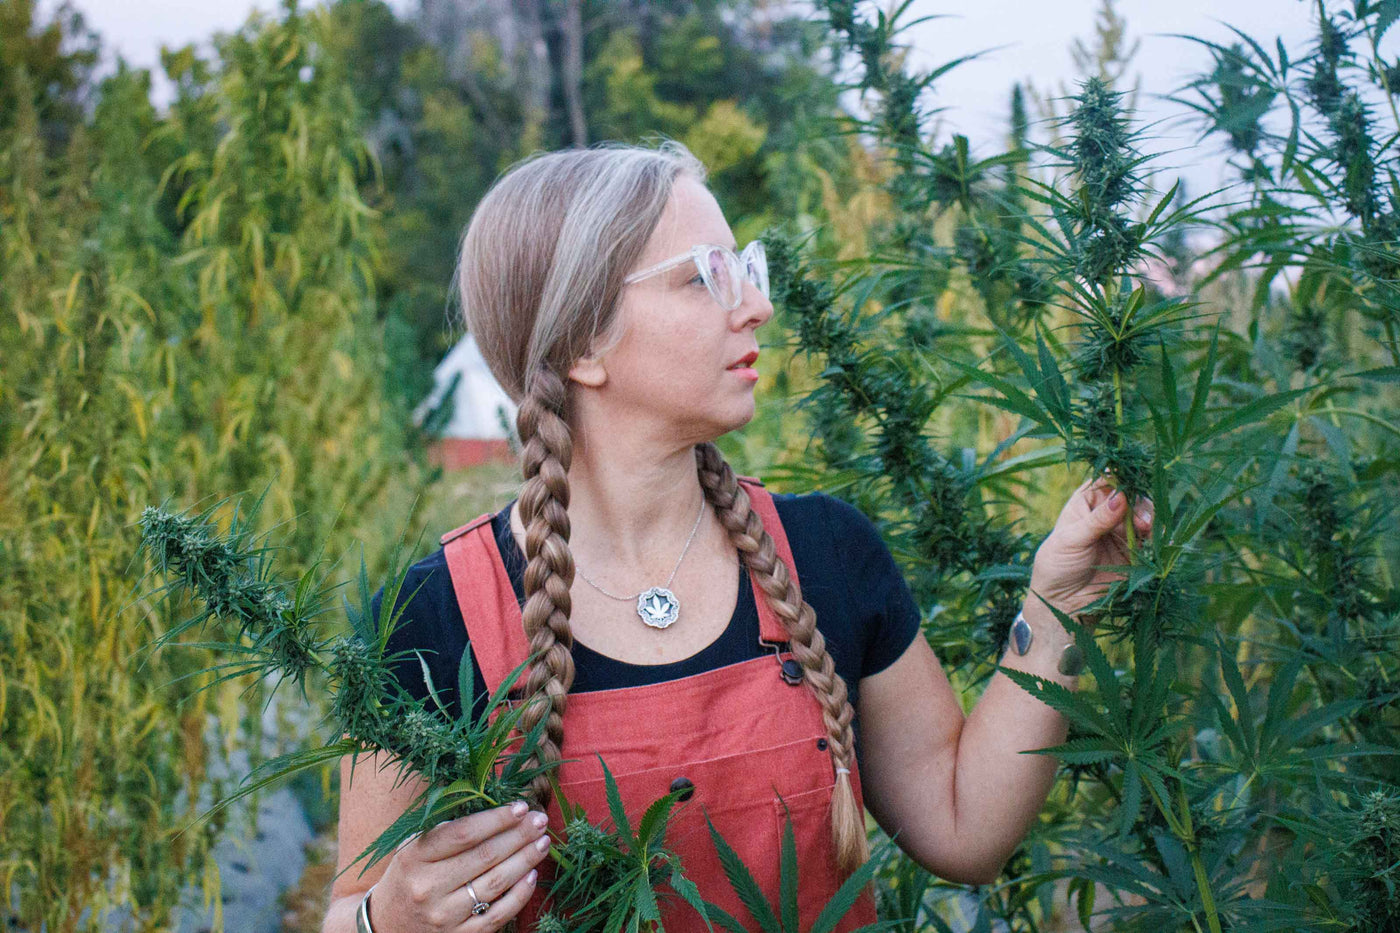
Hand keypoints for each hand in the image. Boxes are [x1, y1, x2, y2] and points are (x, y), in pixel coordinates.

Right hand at [369, 801, 550, 931]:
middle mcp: (427, 887)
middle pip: (484, 857)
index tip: (520, 807)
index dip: (496, 819)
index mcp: (414, 857)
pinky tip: (531, 875)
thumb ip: (447, 829)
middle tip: (540, 820)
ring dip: (525, 860)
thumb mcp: (414, 847)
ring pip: (495, 884)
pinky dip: (519, 895)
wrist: (386, 924)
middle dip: (519, 835)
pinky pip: (496, 915)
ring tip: (542, 843)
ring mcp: (443, 916)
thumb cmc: (409, 875)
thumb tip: (497, 808)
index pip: (463, 834)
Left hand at [1027, 473, 1153, 625]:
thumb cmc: (1057, 565)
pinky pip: (1150, 539)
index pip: (1108, 481)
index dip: (1122, 480)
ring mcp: (1121, 531)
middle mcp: (1106, 512)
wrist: (1064, 603)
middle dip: (1139, 504)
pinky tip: (1157, 538)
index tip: (1131, 487)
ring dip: (1149, 519)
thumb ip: (1097, 521)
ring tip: (1147, 529)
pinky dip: (1157, 537)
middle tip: (1140, 520)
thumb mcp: (1072, 540)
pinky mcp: (1134, 551)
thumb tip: (1121, 498)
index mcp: (1085, 501)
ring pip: (1143, 516)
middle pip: (1132, 497)